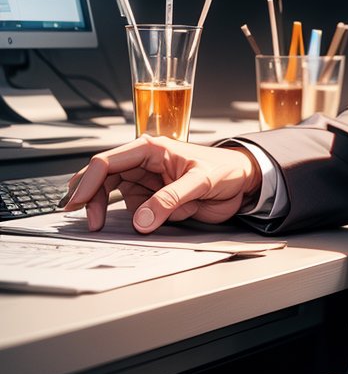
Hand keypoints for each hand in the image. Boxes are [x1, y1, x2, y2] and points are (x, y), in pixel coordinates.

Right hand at [63, 136, 262, 233]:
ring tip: (97, 224)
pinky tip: (110, 223)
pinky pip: (127, 207)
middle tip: (83, 218)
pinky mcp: (150, 198)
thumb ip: (171, 199)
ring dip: (100, 207)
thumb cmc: (225, 169)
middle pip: (102, 177)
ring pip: (110, 192)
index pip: (108, 161)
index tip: (79, 202)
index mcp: (151, 149)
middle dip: (88, 196)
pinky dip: (118, 216)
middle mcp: (143, 163)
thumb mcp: (200, 182)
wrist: (242, 182)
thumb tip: (142, 221)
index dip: (89, 181)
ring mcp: (145, 181)